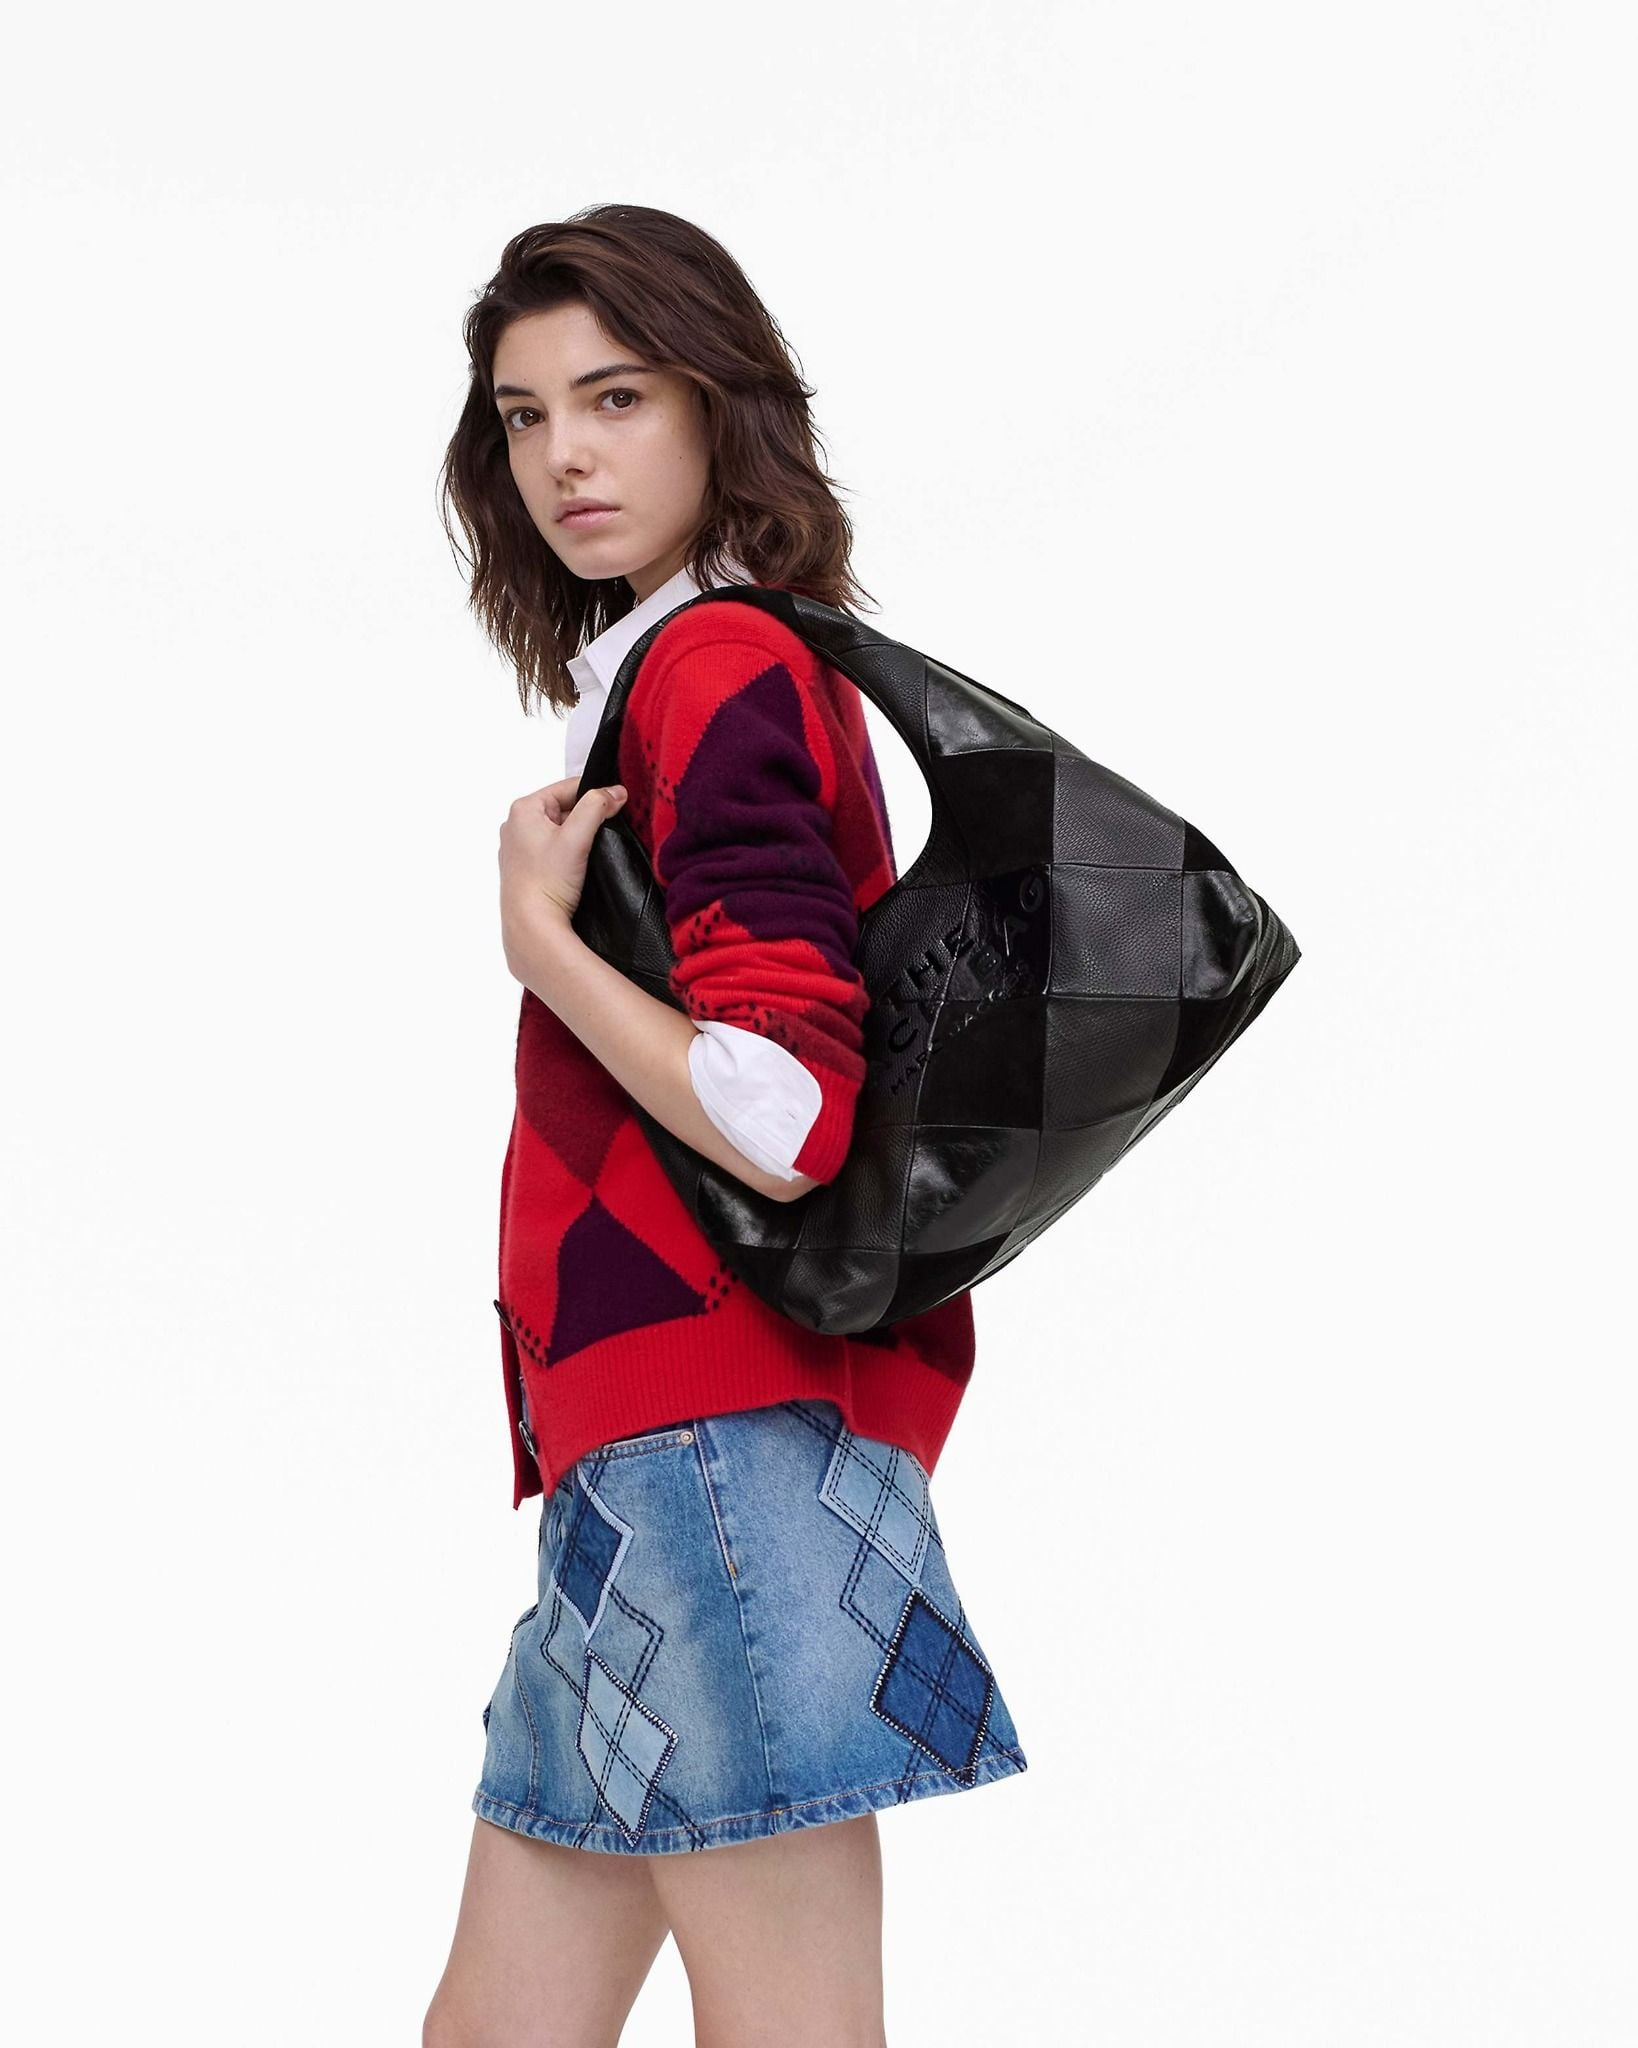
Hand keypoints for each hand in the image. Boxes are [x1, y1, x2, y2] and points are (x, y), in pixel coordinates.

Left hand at [499, 773, 627, 963]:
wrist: (532, 925)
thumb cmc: (546, 882)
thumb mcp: (577, 837)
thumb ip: (597, 806)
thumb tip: (615, 792)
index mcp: (523, 809)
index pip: (568, 787)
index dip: (595, 794)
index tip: (617, 804)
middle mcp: (515, 825)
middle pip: (563, 808)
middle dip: (586, 818)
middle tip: (603, 834)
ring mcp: (518, 848)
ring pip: (559, 829)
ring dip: (577, 837)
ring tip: (588, 853)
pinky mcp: (525, 867)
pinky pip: (551, 849)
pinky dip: (567, 853)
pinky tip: (576, 867)